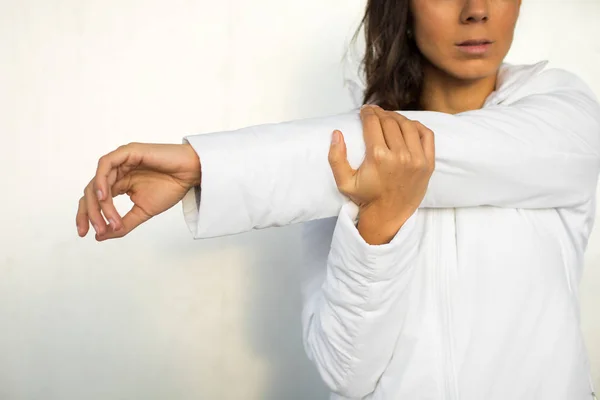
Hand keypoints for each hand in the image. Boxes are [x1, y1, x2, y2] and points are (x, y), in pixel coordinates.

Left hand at [76, 143, 200, 240]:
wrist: (190, 174)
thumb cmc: (171, 188)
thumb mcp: (143, 212)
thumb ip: (123, 223)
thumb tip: (100, 236)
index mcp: (119, 184)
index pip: (95, 200)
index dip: (87, 216)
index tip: (87, 235)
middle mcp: (116, 172)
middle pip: (91, 192)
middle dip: (92, 213)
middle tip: (100, 230)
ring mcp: (120, 161)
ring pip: (96, 181)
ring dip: (99, 203)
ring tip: (107, 219)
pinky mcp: (127, 152)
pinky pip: (106, 164)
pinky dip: (101, 180)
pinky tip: (104, 196)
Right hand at [328, 105, 434, 242]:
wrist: (388, 216)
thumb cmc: (366, 198)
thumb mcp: (344, 182)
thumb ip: (335, 157)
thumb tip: (336, 133)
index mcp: (378, 157)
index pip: (373, 123)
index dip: (367, 113)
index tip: (364, 110)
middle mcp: (399, 156)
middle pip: (390, 122)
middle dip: (380, 113)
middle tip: (374, 113)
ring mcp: (417, 159)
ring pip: (407, 125)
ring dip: (397, 118)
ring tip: (389, 118)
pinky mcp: (428, 164)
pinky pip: (426, 135)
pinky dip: (417, 127)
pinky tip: (407, 126)